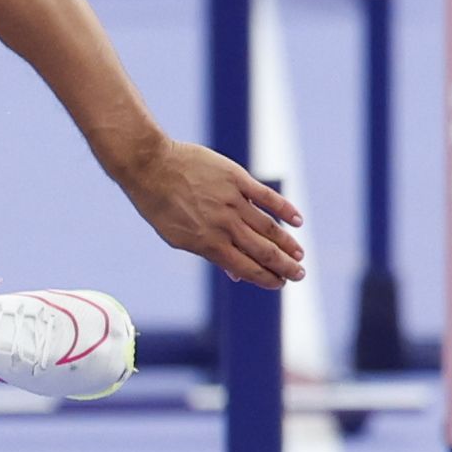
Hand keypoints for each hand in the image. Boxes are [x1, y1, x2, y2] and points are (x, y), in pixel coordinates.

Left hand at [116, 136, 304, 286]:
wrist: (151, 167)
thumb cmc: (160, 205)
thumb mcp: (178, 236)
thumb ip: (209, 253)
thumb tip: (235, 274)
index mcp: (208, 244)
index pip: (245, 267)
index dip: (266, 278)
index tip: (280, 284)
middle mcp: (224, 225)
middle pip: (263, 251)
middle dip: (284, 266)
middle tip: (300, 274)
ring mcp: (233, 202)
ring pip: (269, 228)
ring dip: (288, 243)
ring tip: (300, 255)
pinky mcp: (238, 180)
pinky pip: (267, 197)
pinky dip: (285, 210)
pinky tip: (298, 221)